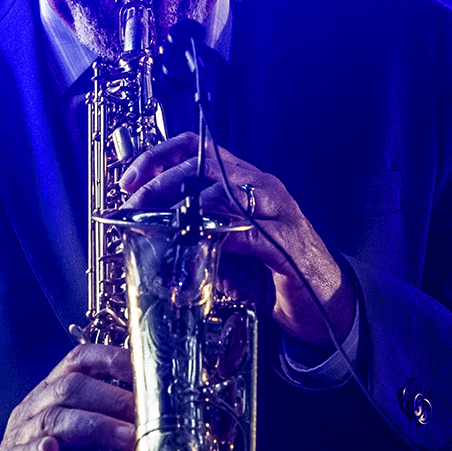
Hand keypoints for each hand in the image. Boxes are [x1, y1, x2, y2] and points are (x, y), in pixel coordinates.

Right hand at [0, 344, 135, 450]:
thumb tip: (154, 420)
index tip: (146, 369)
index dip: (112, 358)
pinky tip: (50, 449)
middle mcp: (34, 410)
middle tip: (145, 412)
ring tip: (127, 438)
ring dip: (95, 426)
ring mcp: (19, 439)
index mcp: (54, 396)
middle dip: (112, 396)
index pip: (80, 360)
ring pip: (53, 419)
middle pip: (70, 386)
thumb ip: (114, 432)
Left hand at [118, 133, 354, 346]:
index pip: (196, 148)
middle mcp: (260, 186)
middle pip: (204, 165)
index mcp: (242, 181)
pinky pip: (247, 231)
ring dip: (185, 209)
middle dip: (161, 184)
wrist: (322, 302)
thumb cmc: (270, 271)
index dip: (158, 157)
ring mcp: (277, 211)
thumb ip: (191, 234)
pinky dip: (219, 237)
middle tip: (136, 206)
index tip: (130, 180)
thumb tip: (147, 231)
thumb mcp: (221, 248)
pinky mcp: (286, 241)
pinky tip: (199, 245)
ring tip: (159, 226)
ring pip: (224, 192)